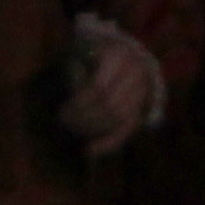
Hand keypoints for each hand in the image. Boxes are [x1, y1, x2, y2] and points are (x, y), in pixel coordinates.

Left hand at [61, 20, 160, 155]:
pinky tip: (89, 151)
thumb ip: (75, 76)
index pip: (98, 87)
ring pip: (120, 119)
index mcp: (119, 55)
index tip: (61, 113)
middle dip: (85, 119)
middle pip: (111, 105)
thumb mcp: (80, 55)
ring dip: (94, 130)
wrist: (121, 52)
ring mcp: (143, 90)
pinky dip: (109, 144)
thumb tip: (69, 110)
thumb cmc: (92, 53)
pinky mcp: (142, 107)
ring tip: (73, 131)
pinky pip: (127, 129)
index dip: (79, 104)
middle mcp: (136, 73)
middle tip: (65, 123)